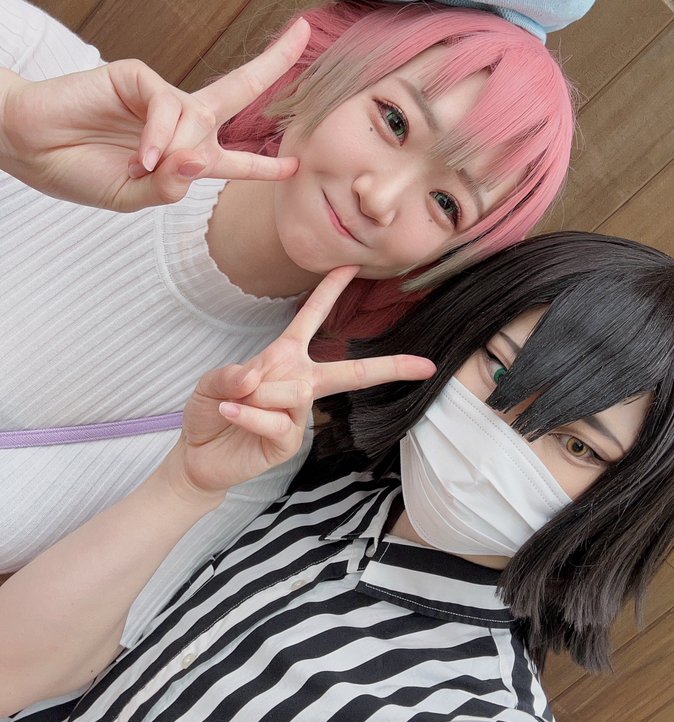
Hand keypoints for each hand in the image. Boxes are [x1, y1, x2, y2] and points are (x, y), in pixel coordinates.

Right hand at [0, 18, 309, 210]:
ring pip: (196, 118)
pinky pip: (168, 106)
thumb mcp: (131, 197)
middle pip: (236, 90)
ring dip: (177, 148)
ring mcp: (158, 96)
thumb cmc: (77, 171)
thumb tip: (202, 160)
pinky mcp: (137, 77)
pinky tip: (143, 155)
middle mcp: (177, 119)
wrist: (29, 146)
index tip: (294, 166)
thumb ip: (169, 189)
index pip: (230, 158)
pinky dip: (160, 134)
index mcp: (181, 152)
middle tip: (302, 33)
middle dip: (271, 64)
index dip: (262, 164)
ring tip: (143, 165)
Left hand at [172, 267, 435, 497]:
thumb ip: (233, 373)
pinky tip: (231, 414)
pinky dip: (250, 414)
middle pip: (350, 371)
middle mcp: (299, 383)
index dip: (329, 292)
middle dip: (389, 366)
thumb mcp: (213, 382)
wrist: (199, 454)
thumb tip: (257, 376)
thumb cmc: (210, 410)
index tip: (350, 267)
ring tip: (233, 403)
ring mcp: (298, 415)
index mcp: (284, 357)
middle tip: (426, 365)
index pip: (311, 319)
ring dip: (257, 394)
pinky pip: (278, 420)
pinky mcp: (289, 443)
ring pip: (296, 391)